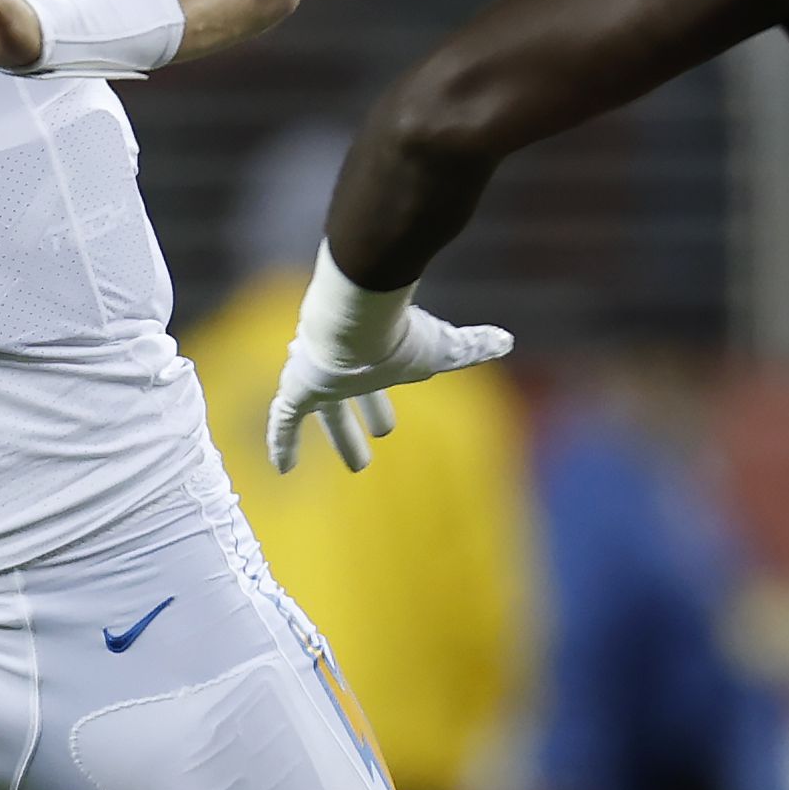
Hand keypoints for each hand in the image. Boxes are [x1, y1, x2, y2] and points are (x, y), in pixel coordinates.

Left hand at [263, 248, 511, 473]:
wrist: (357, 320)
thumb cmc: (400, 335)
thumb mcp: (444, 348)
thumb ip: (473, 345)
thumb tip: (508, 340)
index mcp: (374, 365)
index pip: (376, 391)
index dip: (380, 410)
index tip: (386, 430)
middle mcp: (343, 372)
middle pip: (345, 407)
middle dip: (351, 433)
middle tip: (362, 464)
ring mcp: (317, 379)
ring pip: (322, 413)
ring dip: (335, 436)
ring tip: (344, 466)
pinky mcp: (297, 388)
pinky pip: (283, 421)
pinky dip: (282, 442)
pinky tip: (281, 469)